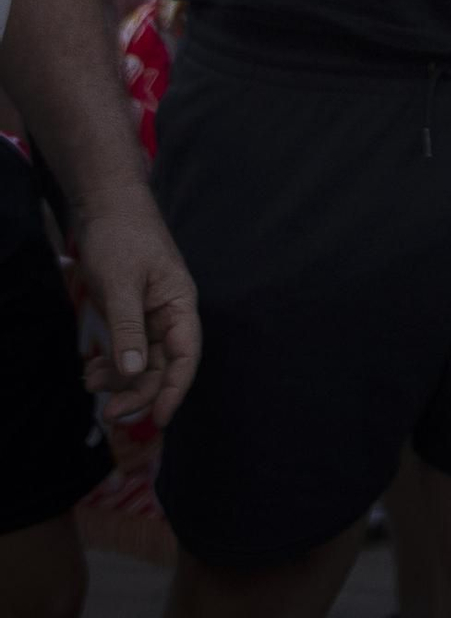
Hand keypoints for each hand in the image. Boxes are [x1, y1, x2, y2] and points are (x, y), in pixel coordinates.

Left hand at [75, 182, 200, 426]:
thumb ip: (128, 328)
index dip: (176, 388)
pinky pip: (124, 350)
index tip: (160, 417)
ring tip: (89, 381)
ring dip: (119, 379)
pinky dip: (109, 365)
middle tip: (110, 413)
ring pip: (140, 363)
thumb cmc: (121, 236)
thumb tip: (134, 373)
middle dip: (138, 391)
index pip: (186, 355)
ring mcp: (147, 316)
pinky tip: (90, 370)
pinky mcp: (128, 315)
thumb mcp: (122, 283)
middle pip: (162, 366)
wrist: (104, 206)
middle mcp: (168, 314)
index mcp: (179, 303)